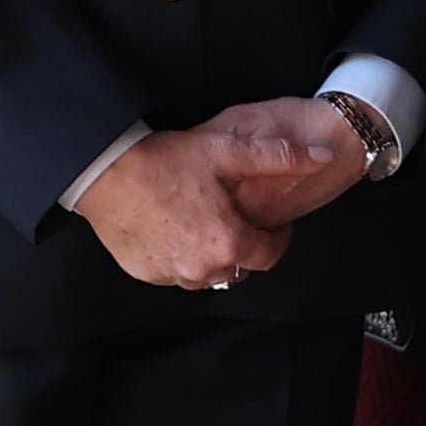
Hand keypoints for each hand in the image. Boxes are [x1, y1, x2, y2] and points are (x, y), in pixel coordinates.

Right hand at [73, 104, 357, 289]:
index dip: (276, 235)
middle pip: (240, 265)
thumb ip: (280, 157)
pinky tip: (170, 228)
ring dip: (211, 253)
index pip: (271, 254)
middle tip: (229, 213)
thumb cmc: (164, 161)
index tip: (270, 221)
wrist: (102, 171)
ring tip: (200, 220)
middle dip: (242, 243)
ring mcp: (171, 274)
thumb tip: (323, 157)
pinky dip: (179, 256)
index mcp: (229, 243)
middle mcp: (203, 268)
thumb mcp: (227, 151)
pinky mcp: (145, 273)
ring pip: (207, 273)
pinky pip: (175, 271)